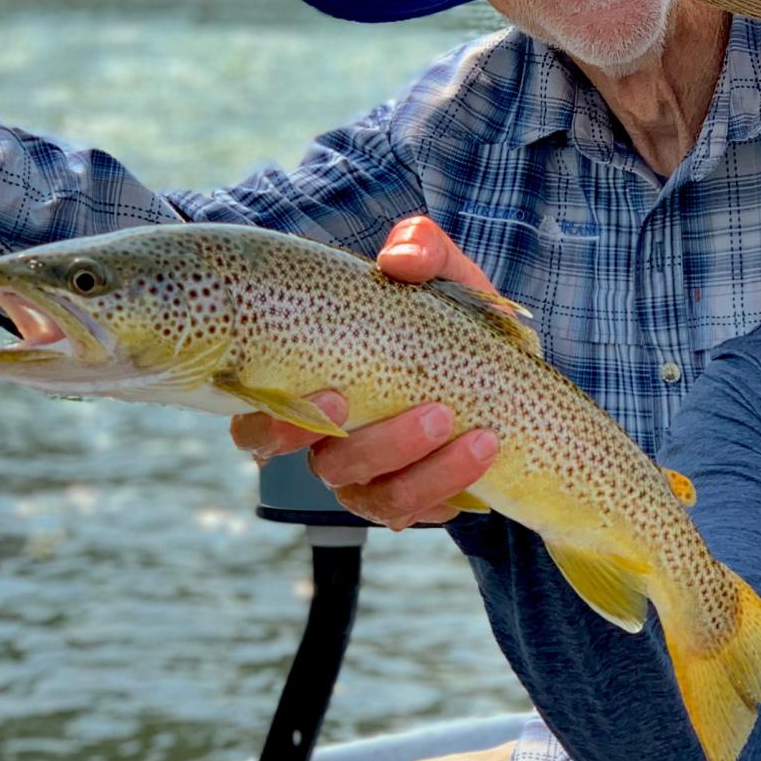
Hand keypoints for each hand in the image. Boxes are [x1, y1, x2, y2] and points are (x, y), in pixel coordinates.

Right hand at [227, 216, 500, 527]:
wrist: (505, 368)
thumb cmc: (449, 318)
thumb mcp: (442, 274)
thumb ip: (420, 249)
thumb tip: (398, 258)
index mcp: (309, 380)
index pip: (256, 415)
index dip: (276, 420)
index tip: (335, 394)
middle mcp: (324, 436)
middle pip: (315, 463)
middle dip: (369, 445)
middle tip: (433, 414)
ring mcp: (360, 474)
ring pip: (365, 492)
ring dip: (422, 466)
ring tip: (478, 434)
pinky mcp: (401, 499)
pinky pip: (408, 511)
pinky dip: (446, 488)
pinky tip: (483, 457)